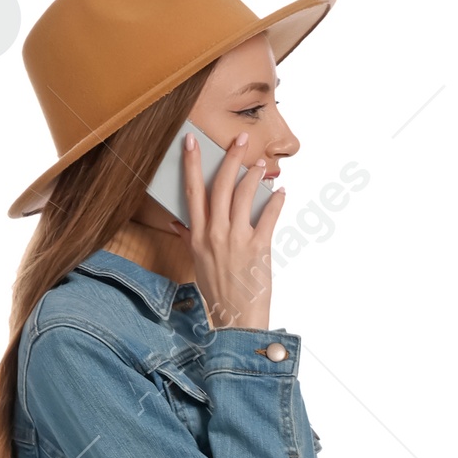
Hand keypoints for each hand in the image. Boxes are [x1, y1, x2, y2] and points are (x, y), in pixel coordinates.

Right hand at [184, 129, 284, 331]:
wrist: (236, 319)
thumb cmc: (216, 292)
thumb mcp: (197, 263)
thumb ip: (188, 239)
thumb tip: (177, 222)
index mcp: (197, 235)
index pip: (192, 191)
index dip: (190, 163)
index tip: (191, 141)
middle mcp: (215, 233)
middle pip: (220, 185)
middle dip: (230, 157)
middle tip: (241, 139)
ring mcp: (237, 240)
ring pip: (244, 195)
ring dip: (254, 175)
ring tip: (261, 165)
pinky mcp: (259, 248)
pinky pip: (268, 216)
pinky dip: (276, 200)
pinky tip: (281, 192)